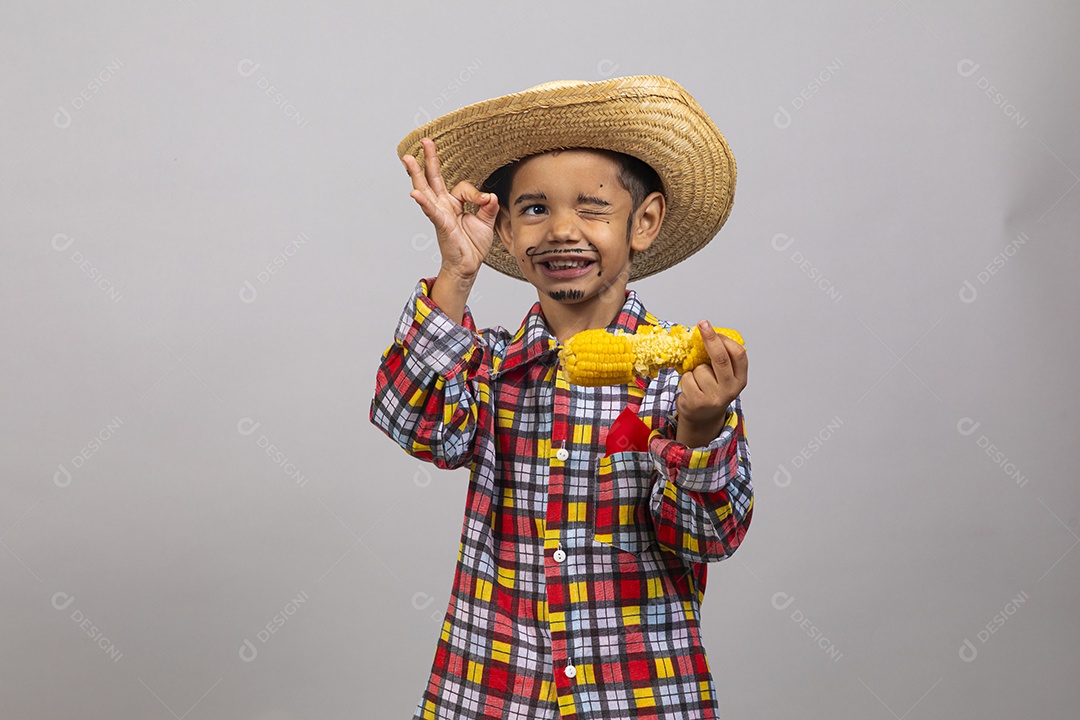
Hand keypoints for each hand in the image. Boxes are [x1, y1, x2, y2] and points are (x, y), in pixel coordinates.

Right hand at [402, 137, 498, 281]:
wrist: (468, 265)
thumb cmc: (472, 244)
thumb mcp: (486, 221)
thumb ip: (487, 206)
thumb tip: (490, 196)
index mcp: (453, 203)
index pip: (463, 187)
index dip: (476, 194)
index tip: (485, 202)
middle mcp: (443, 205)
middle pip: (434, 178)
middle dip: (429, 159)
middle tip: (424, 141)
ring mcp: (439, 214)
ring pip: (426, 189)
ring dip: (416, 174)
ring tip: (408, 159)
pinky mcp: (440, 224)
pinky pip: (431, 211)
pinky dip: (424, 202)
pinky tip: (415, 194)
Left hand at [675, 321, 748, 447]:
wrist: (702, 419)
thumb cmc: (711, 391)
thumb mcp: (723, 378)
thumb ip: (720, 360)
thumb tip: (704, 333)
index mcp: (740, 380)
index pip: (738, 355)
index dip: (724, 339)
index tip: (711, 327)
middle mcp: (730, 389)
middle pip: (721, 358)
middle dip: (710, 338)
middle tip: (702, 324)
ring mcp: (714, 397)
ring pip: (699, 368)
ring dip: (694, 369)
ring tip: (698, 381)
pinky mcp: (698, 402)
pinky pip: (688, 378)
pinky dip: (686, 379)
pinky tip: (691, 388)